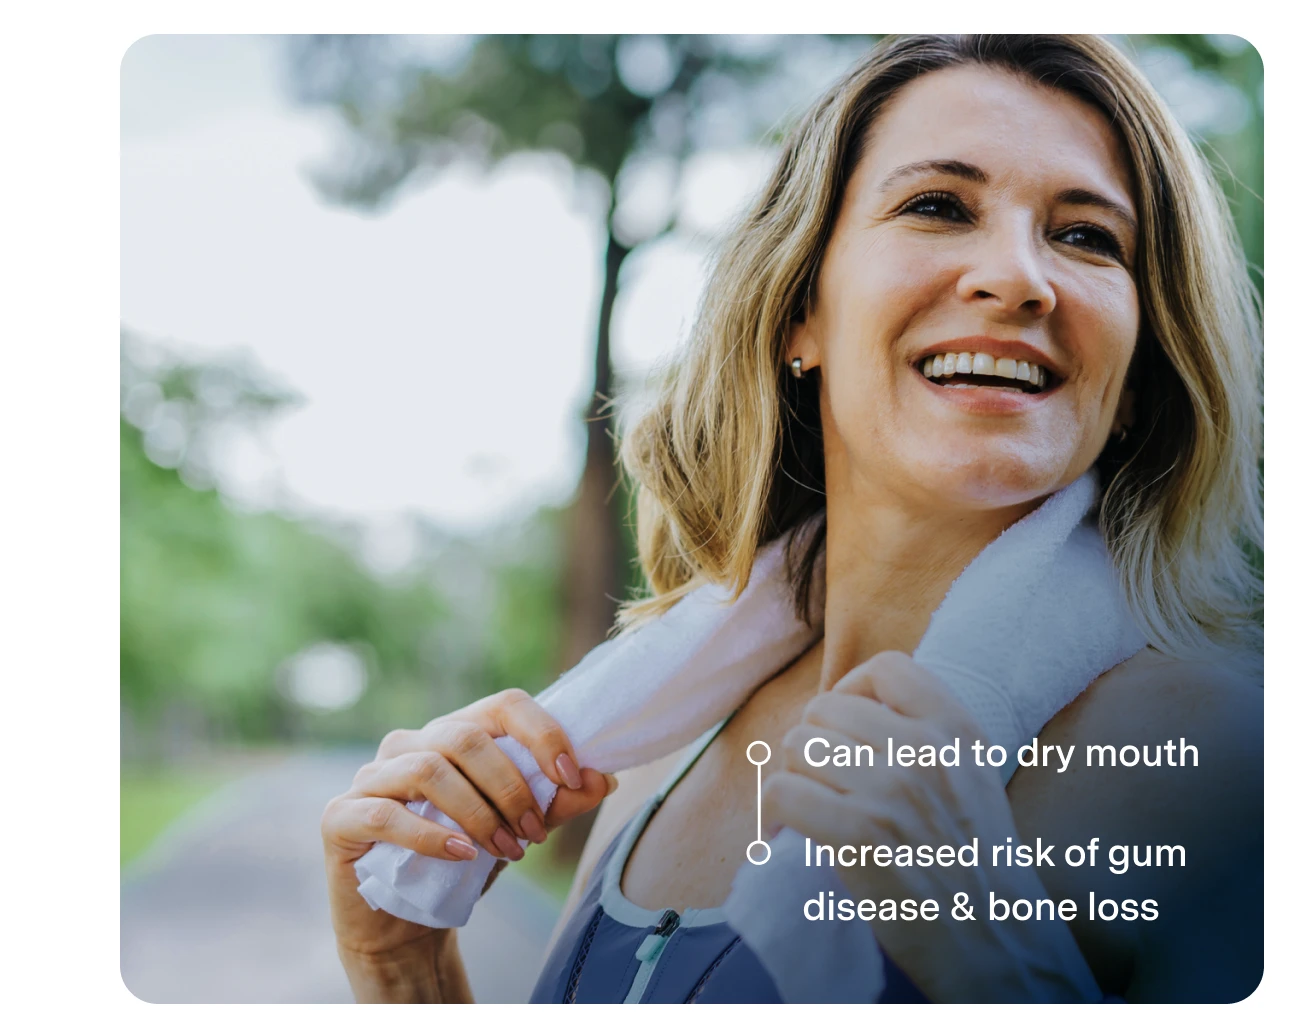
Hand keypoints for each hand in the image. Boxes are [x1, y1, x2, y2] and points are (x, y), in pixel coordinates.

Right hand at [323, 688, 614, 958]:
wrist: (405, 922)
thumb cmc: (462, 862)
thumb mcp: (516, 828)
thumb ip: (556, 802)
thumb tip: (605, 777)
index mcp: (454, 732)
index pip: (503, 705)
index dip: (542, 734)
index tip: (572, 776)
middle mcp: (409, 743)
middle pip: (467, 737)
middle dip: (511, 787)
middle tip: (535, 834)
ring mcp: (371, 776)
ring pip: (429, 769)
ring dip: (479, 813)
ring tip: (507, 851)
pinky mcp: (341, 816)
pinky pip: (387, 813)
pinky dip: (432, 835)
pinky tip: (463, 857)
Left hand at [764, 651, 1099, 1002]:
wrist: (998, 942)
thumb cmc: (975, 864)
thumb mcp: (974, 778)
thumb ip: (928, 736)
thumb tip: (851, 706)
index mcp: (959, 732)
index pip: (887, 668)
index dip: (851, 690)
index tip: (846, 728)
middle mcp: (927, 752)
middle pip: (825, 709)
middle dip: (812, 745)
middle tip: (821, 784)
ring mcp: (893, 791)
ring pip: (797, 747)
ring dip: (792, 779)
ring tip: (809, 810)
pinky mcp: (859, 835)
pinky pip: (781, 791)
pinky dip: (774, 814)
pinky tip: (789, 833)